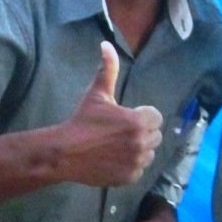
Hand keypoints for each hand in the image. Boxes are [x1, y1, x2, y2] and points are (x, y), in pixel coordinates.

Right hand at [57, 41, 162, 185]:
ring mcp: (136, 162)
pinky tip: (114, 159)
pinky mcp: (129, 177)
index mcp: (139, 121)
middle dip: (142, 132)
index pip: (156, 117)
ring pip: (149, 154)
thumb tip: (107, 44)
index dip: (141, 115)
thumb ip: (108, 69)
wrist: (65, 152)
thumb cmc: (83, 120)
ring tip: (117, 146)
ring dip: (138, 150)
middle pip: (155, 136)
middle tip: (120, 132)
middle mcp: (142, 143)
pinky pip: (139, 170)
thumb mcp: (97, 93)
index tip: (125, 118)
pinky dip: (130, 166)